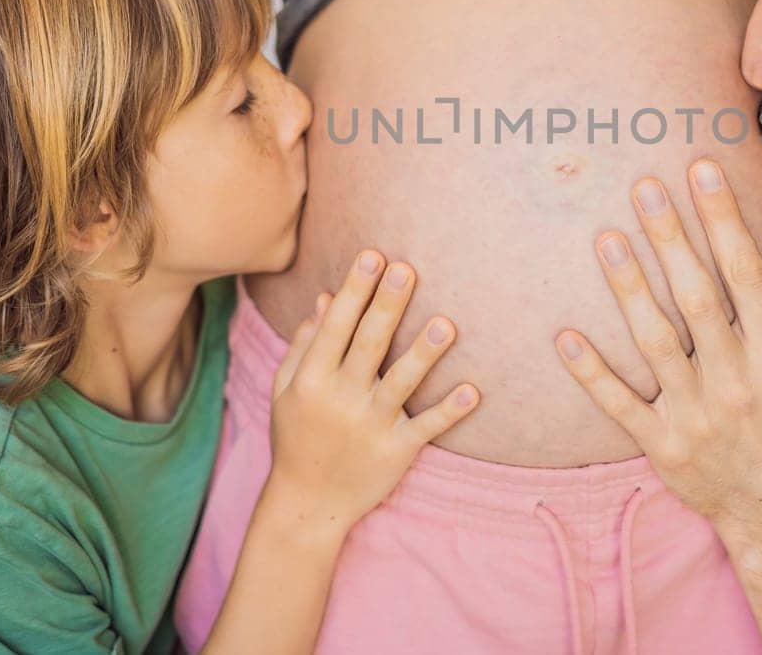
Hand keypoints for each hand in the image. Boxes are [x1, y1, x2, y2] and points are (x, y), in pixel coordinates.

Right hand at [266, 251, 479, 536]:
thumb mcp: (288, 390)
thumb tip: (327, 299)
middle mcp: (340, 401)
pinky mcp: (396, 452)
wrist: (307, 505)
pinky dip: (449, 411)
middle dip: (387, 306)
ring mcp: (370, 428)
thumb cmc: (296, 437)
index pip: (336, 328)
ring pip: (400, 384)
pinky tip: (473, 391)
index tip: (372, 256)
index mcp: (311, 381)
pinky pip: (426, 428)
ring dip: (424, 354)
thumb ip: (306, 345)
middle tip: (407, 268)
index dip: (354, 291)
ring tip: (446, 324)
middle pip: (368, 346)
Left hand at [555, 159, 761, 540]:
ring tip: (605, 237)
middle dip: (670, 238)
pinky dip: (591, 373)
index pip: (746, 272)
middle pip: (696, 298)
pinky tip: (565, 336)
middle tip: (642, 186)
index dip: (722, 217)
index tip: (701, 167)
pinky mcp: (661, 446)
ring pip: (654, 343)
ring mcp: (695, 416)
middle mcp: (736, 383)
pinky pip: (619, 405)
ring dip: (627, 289)